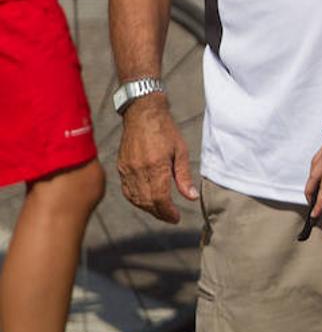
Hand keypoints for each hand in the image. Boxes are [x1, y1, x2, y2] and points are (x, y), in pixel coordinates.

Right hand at [116, 96, 197, 223]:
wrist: (143, 113)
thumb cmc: (166, 130)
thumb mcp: (181, 151)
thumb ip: (184, 176)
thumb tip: (191, 197)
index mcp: (156, 166)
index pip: (160, 199)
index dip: (168, 212)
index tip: (176, 217)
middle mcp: (139, 170)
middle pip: (148, 202)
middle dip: (160, 213)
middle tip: (171, 216)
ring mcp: (127, 170)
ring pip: (136, 199)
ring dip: (148, 208)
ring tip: (161, 210)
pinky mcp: (121, 167)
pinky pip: (127, 191)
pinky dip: (137, 200)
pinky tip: (146, 200)